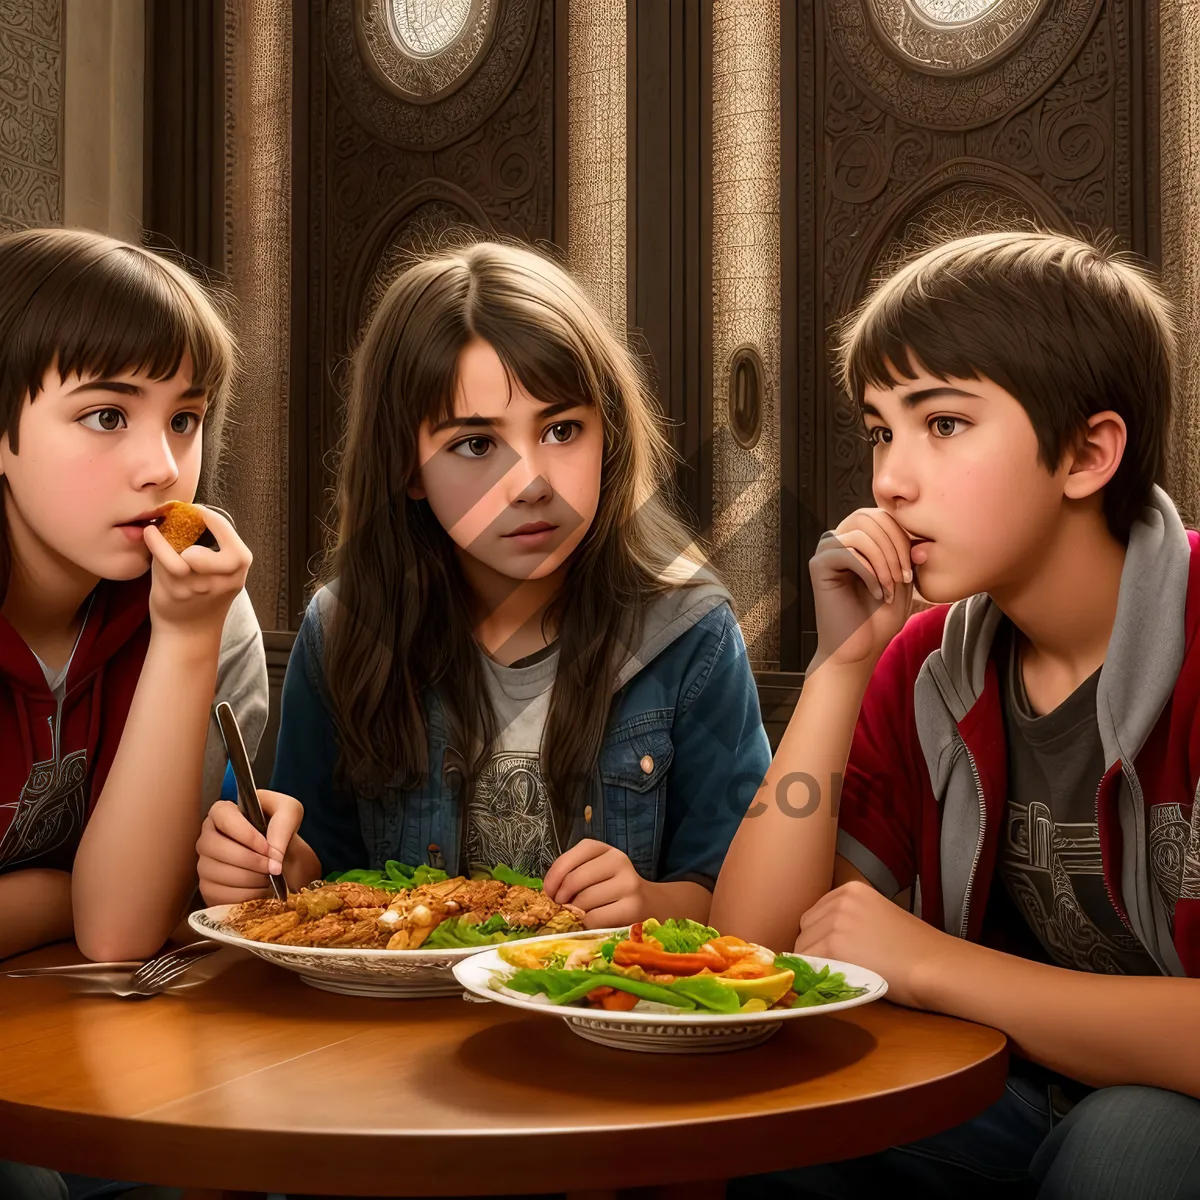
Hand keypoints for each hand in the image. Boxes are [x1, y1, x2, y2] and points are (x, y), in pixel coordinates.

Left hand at [144, 506, 252, 642]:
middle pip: (212, 555)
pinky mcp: (176, 593)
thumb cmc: (203, 591)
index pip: (227, 531)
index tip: (195, 510)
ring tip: (153, 532)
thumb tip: (185, 511)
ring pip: (180, 562)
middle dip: (199, 539)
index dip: (208, 515)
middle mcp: (222, 579)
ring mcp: (198, 588)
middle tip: (187, 529)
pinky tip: (149, 538)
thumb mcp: (222, 569)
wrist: (189, 629)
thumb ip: (215, 544)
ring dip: (162, 545)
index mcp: (238, 565)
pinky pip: (162, 565)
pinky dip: (154, 549)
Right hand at [195, 789, 304, 905]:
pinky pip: (220, 895)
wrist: (286, 861)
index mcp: (222, 812)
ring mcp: (205, 865)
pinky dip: (246, 896)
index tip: (267, 847)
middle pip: (214, 847)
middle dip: (250, 860)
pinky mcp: (209, 889)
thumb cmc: (283, 833)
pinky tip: (261, 890)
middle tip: (272, 867)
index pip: (221, 815)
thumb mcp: (291, 813)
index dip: (244, 833)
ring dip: (251, 879)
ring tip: (269, 877)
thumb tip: (273, 855)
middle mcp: (207, 837)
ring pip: (217, 873)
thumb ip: (283, 825)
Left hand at [543, 839, 647, 928]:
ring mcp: (628, 884)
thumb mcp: (596, 872)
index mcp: (605, 849)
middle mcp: (618, 861)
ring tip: (581, 912)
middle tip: (561, 905)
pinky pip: (595, 918)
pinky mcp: (632, 907)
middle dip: (561, 896)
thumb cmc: (613, 888)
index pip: (572, 856)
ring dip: (575, 911)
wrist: (649, 904)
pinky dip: (588, 923)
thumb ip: (573, 873)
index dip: (555, 875)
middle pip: (575, 879)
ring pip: (584, 900)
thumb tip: (549, 892)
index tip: (549, 890)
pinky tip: (594, 920)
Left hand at [794, 880, 959, 1007]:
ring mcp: (835, 921)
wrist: (935, 965)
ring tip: (846, 975)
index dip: (822, 938)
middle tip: (841, 968)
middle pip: (806, 929)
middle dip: (816, 950)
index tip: (837, 954)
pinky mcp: (833, 944)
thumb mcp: (879, 919)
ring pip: (803, 948)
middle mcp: (840, 899)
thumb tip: (819, 941)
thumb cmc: (915, 950)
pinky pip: (808, 964)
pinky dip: (816, 976)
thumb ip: (850, 921)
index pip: (816, 915)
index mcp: (852, 889)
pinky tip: (840, 981)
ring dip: (816, 965)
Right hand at [810, 508, 914, 670]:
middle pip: (871, 518)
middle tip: (905, 579)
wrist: (859, 650)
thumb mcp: (904, 579)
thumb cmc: (879, 618)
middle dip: (895, 547)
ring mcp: (827, 551)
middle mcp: (839, 540)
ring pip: (861, 533)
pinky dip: (869, 572)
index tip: (913, 572)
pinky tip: (876, 593)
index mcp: (859, 539)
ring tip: (891, 588)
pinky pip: (848, 552)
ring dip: (884, 561)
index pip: (883, 515)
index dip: (903, 538)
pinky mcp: (818, 565)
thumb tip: (918, 536)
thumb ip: (909, 552)